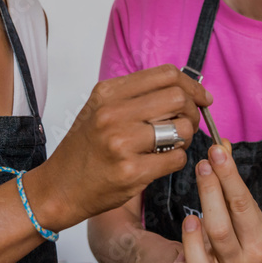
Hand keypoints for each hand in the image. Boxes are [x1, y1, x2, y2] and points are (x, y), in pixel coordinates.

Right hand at [32, 65, 210, 230]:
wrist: (59, 188)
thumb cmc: (85, 149)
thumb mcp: (100, 109)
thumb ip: (135, 96)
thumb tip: (183, 89)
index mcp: (108, 93)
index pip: (166, 74)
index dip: (193, 85)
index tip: (202, 98)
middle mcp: (113, 113)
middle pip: (178, 97)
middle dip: (192, 111)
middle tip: (187, 124)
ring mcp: (121, 143)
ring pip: (181, 128)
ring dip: (185, 138)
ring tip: (172, 145)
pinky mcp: (130, 171)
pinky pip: (176, 158)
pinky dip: (177, 160)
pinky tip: (162, 162)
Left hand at [176, 143, 261, 262]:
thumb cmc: (245, 229)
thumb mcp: (243, 205)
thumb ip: (229, 177)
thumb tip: (220, 143)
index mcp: (257, 237)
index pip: (241, 202)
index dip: (228, 175)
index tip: (215, 150)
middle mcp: (242, 259)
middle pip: (221, 229)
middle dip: (209, 194)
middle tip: (201, 165)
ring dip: (192, 240)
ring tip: (190, 217)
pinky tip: (174, 252)